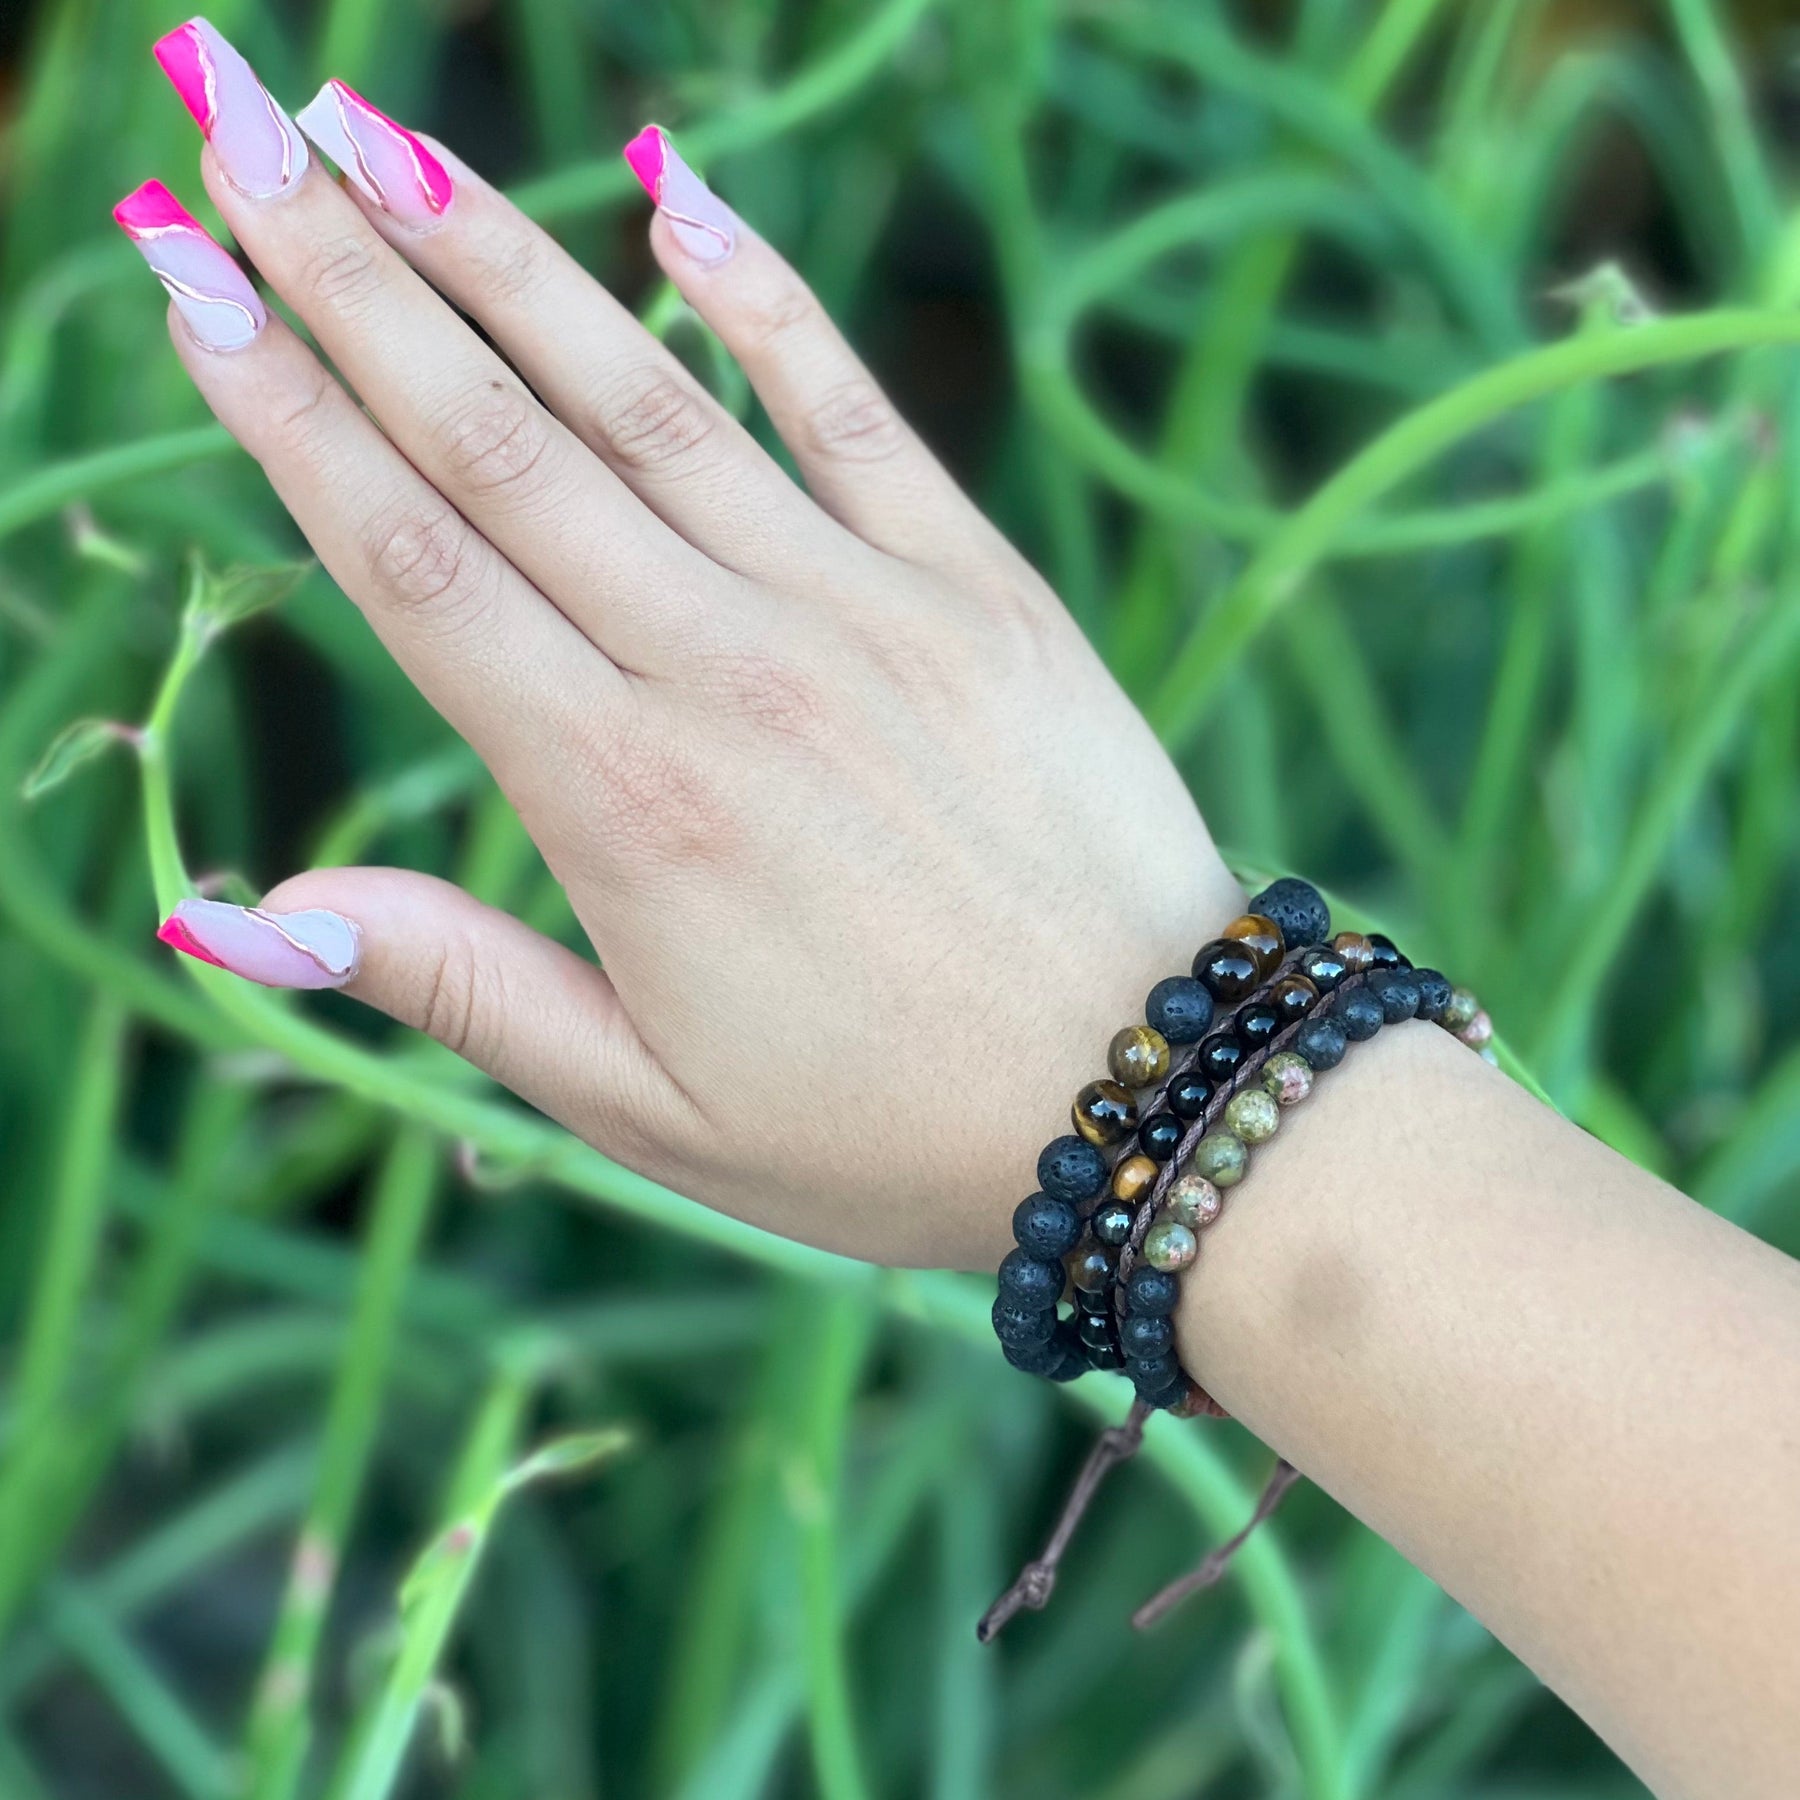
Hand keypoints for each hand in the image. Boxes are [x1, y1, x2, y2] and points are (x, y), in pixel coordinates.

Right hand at [127, 29, 1240, 1267]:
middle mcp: (729, 674)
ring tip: (384, 138)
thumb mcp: (646, 1108)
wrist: (1154, 1101)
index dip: (284, 417)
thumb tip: (239, 918)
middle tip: (235, 135)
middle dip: (349, 280)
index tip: (188, 288)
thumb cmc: (887, 1132)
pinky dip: (761, 296)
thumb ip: (453, 986)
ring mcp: (865, 612)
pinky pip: (852, 409)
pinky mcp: (981, 591)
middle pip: (499, 446)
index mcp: (623, 803)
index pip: (411, 566)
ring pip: (648, 400)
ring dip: (506, 258)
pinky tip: (669, 188)